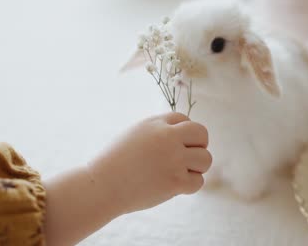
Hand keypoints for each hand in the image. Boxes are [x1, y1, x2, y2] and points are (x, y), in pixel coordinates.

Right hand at [91, 112, 211, 212]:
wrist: (101, 186)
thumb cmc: (115, 163)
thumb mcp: (134, 135)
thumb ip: (158, 132)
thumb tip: (183, 136)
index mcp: (156, 123)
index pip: (185, 120)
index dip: (185, 134)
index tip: (177, 146)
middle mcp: (167, 137)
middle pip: (202, 134)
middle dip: (199, 146)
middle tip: (188, 158)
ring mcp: (173, 159)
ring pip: (205, 159)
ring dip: (197, 168)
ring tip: (181, 173)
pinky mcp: (175, 181)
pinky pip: (198, 181)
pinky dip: (190, 186)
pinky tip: (176, 186)